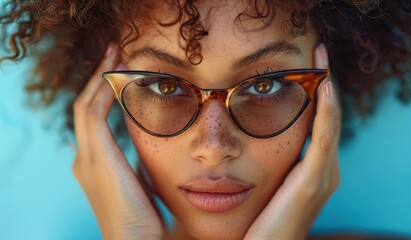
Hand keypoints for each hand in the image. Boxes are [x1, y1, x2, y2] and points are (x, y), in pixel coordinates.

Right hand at [72, 45, 163, 239]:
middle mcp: (85, 157)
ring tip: (115, 53)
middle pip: (85, 106)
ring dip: (99, 77)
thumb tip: (150, 144)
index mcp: (95, 163)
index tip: (120, 71)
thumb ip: (138, 161)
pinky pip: (94, 114)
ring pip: (86, 105)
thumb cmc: (144, 217)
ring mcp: (87, 158)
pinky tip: (118, 76)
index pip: (94, 118)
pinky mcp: (97, 159)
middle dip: (98, 77)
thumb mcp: (140, 181)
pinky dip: (102, 92)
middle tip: (115, 52)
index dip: (103, 92)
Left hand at [244, 43, 340, 239]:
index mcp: (312, 172)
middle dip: (325, 84)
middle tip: (317, 54)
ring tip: (321, 60)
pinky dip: (326, 112)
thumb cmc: (259, 223)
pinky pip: (324, 139)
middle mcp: (324, 172)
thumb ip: (267, 164)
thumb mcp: (266, 186)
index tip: (308, 67)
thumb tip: (243, 137)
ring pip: (330, 123)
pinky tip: (324, 87)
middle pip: (328, 119)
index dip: (317, 95)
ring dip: (328, 89)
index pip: (319, 124)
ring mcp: (321, 177)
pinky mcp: (312, 182)